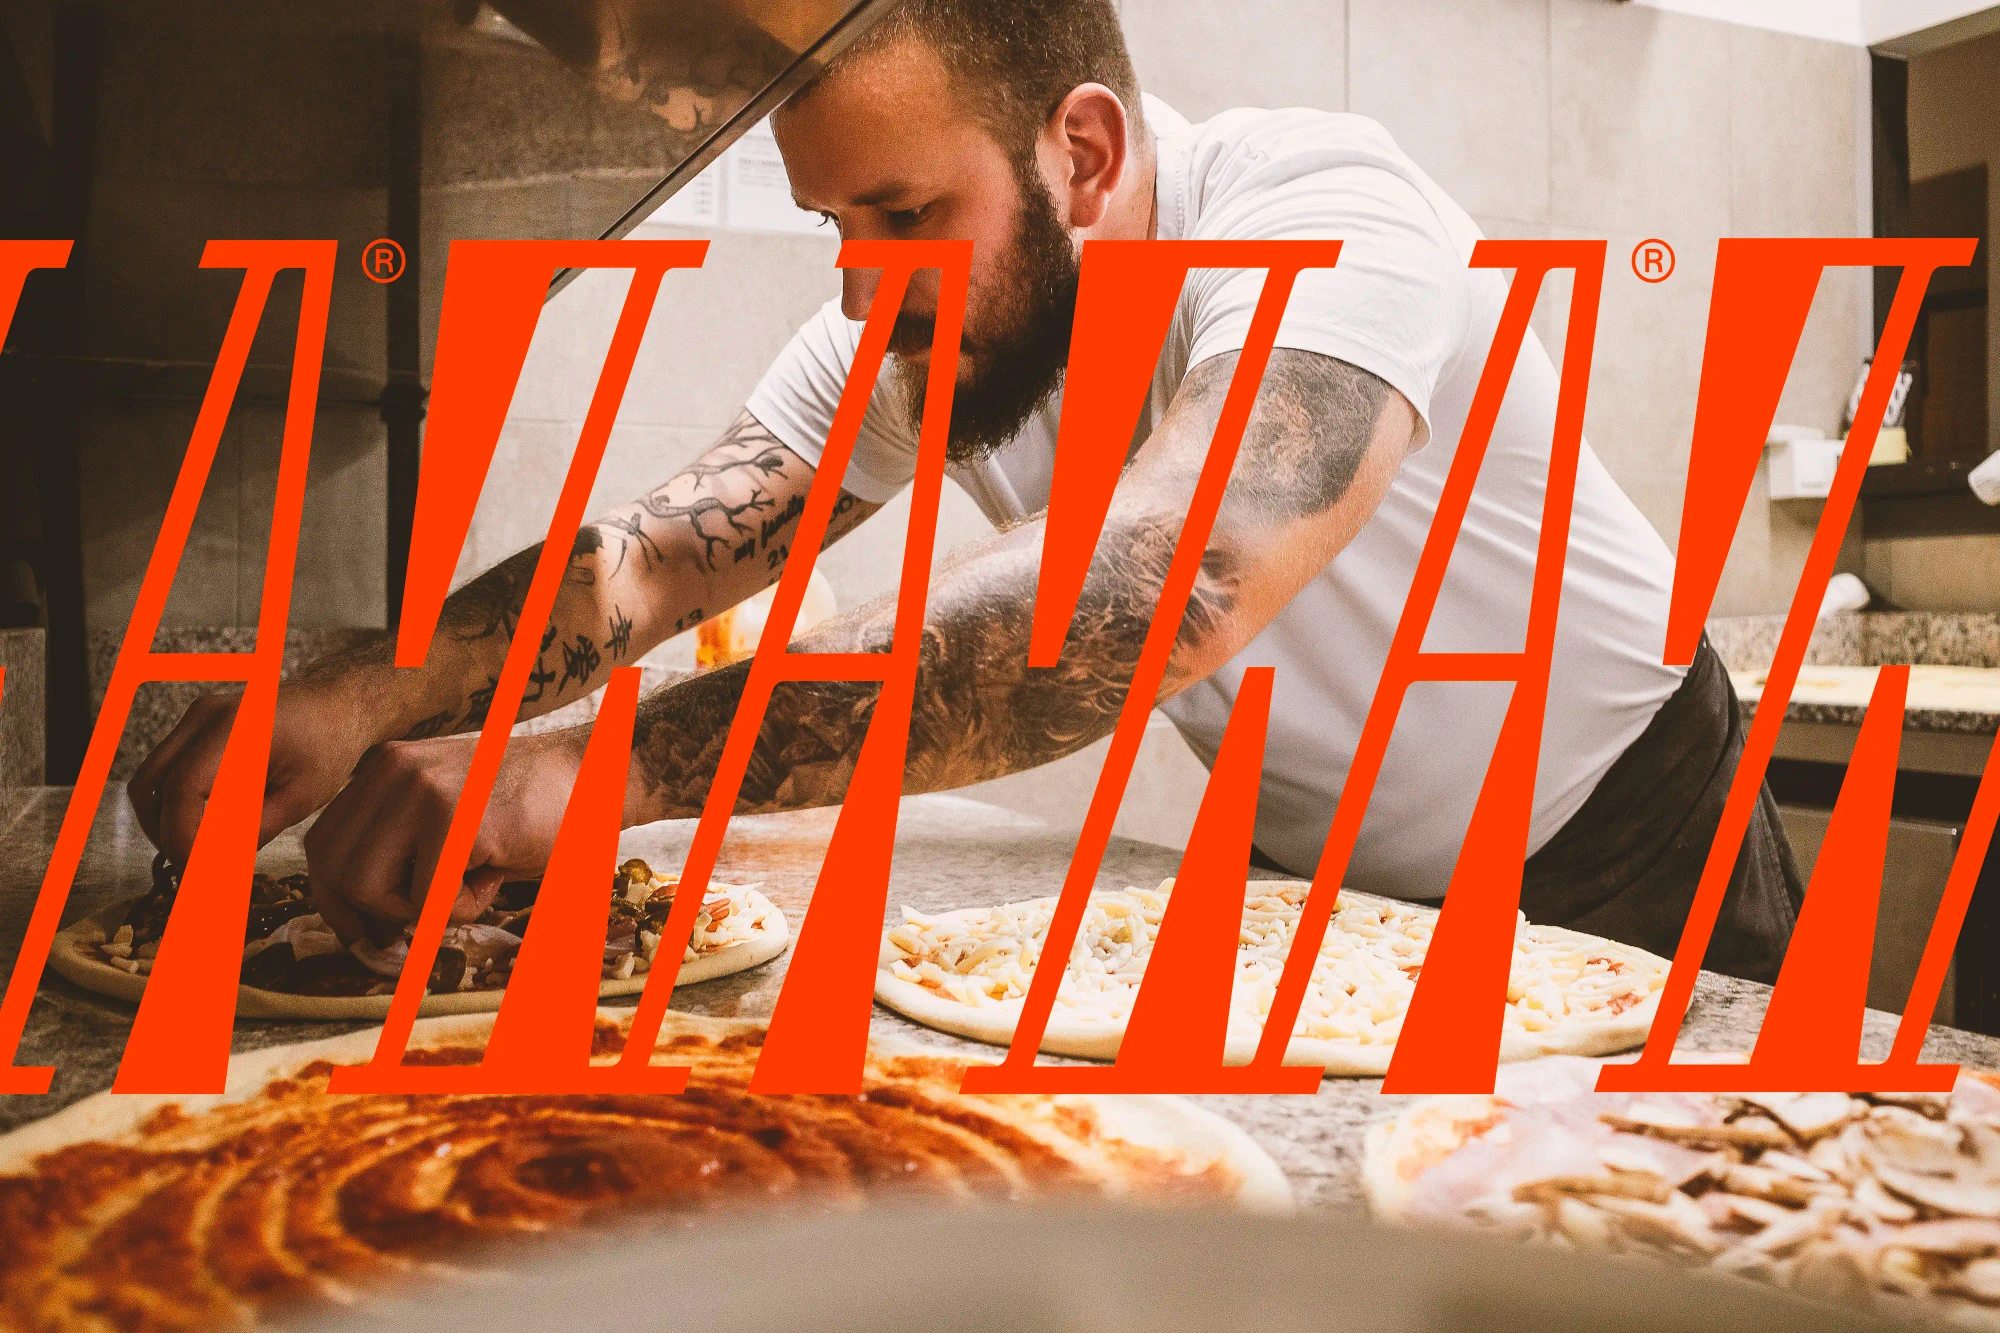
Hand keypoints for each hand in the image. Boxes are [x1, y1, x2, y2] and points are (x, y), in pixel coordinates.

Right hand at [128, 685, 378, 865]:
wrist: (337, 705)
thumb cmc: (328, 748)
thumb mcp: (300, 798)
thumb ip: (252, 832)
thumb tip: (210, 870)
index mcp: (237, 728)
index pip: (183, 788)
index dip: (181, 837)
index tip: (194, 874)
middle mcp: (205, 716)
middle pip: (152, 786)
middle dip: (168, 833)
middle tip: (196, 870)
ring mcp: (195, 718)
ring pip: (150, 780)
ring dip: (165, 820)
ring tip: (202, 851)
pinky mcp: (195, 727)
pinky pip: (166, 771)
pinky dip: (174, 804)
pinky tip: (207, 826)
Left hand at [302, 728, 583, 943]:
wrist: (596, 779)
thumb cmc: (527, 811)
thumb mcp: (445, 817)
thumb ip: (397, 847)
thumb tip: (352, 922)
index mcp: (384, 769)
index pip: (322, 845)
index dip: (337, 899)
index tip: (370, 927)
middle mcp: (391, 770)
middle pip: (332, 869)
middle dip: (373, 911)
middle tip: (424, 915)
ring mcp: (419, 790)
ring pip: (368, 888)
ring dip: (418, 909)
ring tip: (466, 886)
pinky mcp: (452, 817)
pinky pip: (427, 899)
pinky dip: (462, 908)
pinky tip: (496, 874)